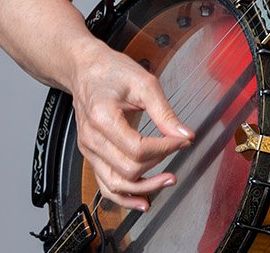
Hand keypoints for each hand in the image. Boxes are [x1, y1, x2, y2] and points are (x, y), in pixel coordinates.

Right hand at [69, 41, 195, 212]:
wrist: (84, 69)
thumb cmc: (110, 72)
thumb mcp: (143, 83)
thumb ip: (164, 112)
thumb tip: (184, 134)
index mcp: (102, 118)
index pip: (138, 149)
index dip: (165, 148)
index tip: (182, 141)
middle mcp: (92, 139)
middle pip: (128, 169)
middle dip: (158, 166)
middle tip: (178, 151)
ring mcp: (89, 150)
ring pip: (115, 184)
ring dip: (144, 188)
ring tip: (167, 181)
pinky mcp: (91, 155)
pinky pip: (105, 185)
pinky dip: (124, 197)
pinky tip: (142, 201)